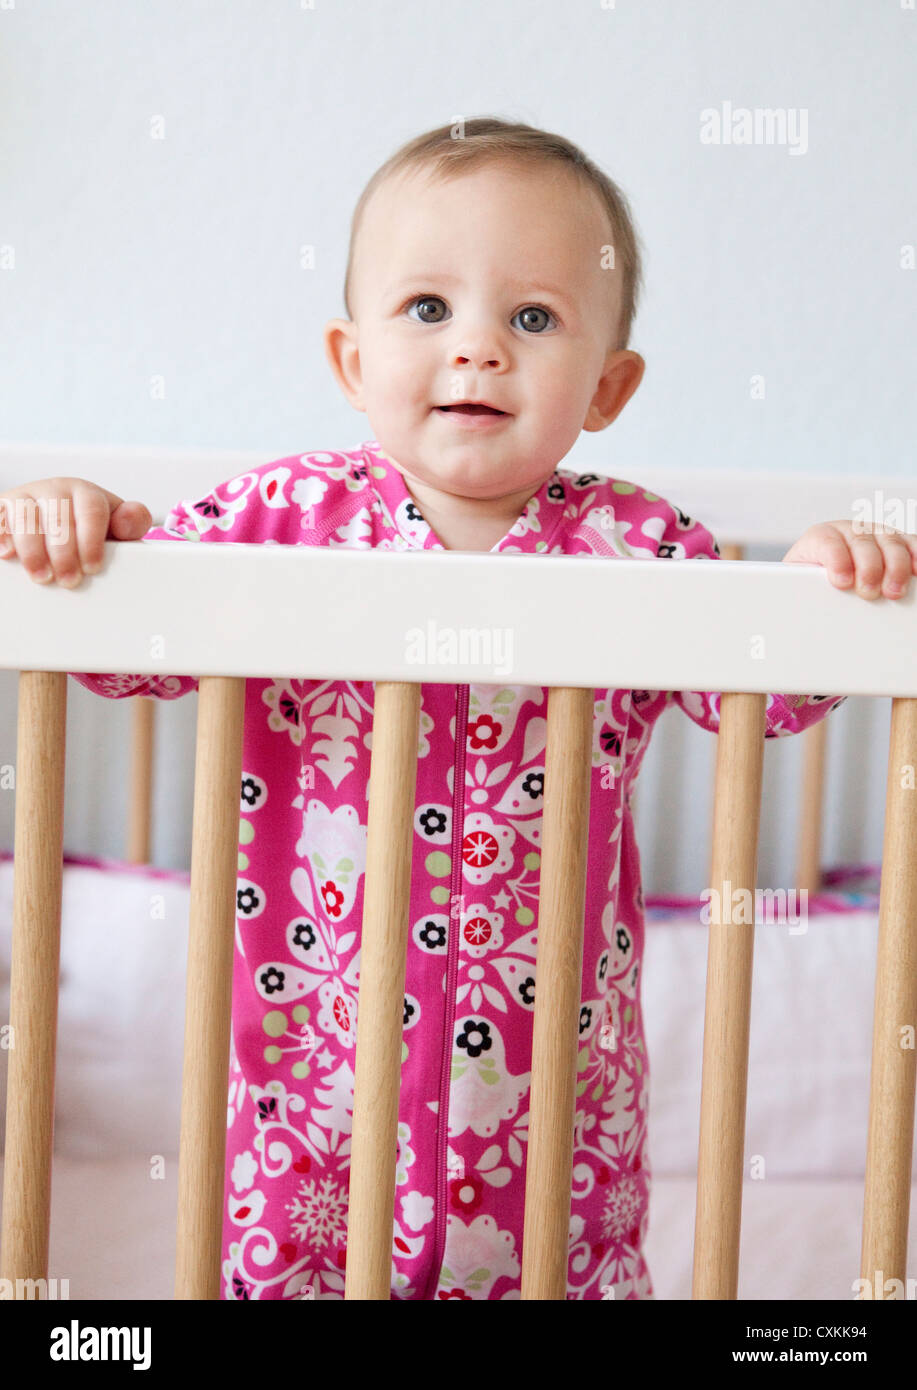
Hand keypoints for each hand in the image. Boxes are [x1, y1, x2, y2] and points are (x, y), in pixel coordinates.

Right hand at [0, 478, 152, 587]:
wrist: (53, 517)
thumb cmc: (87, 528)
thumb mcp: (113, 526)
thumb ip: (129, 523)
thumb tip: (131, 519)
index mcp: (84, 492)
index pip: (90, 510)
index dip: (91, 540)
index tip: (92, 567)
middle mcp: (53, 490)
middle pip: (58, 516)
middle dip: (64, 552)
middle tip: (69, 580)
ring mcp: (25, 498)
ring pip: (25, 517)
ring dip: (33, 550)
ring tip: (42, 576)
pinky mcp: (2, 509)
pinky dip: (2, 536)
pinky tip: (7, 555)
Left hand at [781, 520, 916, 599]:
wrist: (820, 576)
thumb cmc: (811, 583)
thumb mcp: (803, 585)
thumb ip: (806, 590)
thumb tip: (807, 606)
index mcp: (821, 536)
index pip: (828, 541)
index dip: (836, 560)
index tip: (841, 582)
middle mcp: (851, 530)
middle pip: (862, 541)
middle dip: (868, 568)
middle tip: (869, 591)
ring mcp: (876, 534)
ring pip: (890, 541)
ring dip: (895, 567)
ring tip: (895, 591)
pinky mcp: (897, 542)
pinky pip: (912, 544)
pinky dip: (916, 557)